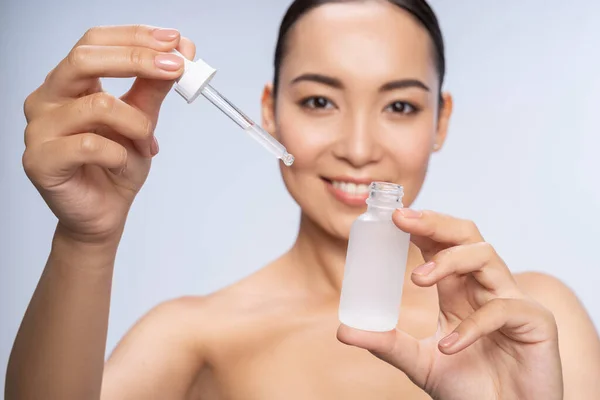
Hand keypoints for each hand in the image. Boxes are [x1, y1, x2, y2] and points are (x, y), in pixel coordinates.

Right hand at [22, 25, 194, 243]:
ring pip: (97, 104)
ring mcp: (39, 129)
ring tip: (147, 143)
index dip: (135, 37)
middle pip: (86, 59)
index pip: (95, 41)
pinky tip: (122, 163)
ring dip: (137, 124)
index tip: (174, 42)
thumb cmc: (116, 166)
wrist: (104, 213)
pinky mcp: (40, 160)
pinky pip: (90, 145)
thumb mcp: (142, 121)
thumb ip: (153, 88)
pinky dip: (120, 154)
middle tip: (176, 69)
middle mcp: (48, 99)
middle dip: (138, 60)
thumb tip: (178, 54)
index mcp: (69, 83)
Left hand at [337, 210, 562, 399]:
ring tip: (418, 278)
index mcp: (458, 289)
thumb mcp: (418, 362)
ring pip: (486, 256)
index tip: (392, 216)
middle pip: (467, 236)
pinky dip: (472, 325)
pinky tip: (449, 346)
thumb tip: (342, 331)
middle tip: (403, 221)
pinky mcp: (535, 322)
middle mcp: (485, 287)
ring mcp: (512, 301)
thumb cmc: (468, 388)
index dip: (421, 226)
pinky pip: (504, 309)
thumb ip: (386, 343)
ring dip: (450, 260)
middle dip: (435, 223)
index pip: (442, 244)